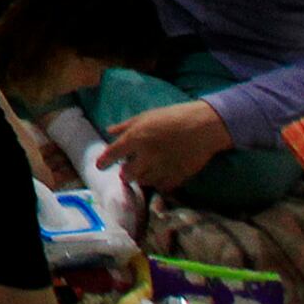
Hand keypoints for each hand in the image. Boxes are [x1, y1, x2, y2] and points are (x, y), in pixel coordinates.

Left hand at [103, 96, 233, 190]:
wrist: (203, 127)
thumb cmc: (172, 117)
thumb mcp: (145, 116)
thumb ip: (125, 126)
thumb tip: (109, 131)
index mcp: (136, 138)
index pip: (112, 154)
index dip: (103, 161)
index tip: (100, 165)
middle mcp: (146, 156)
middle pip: (127, 175)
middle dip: (124, 173)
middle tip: (127, 168)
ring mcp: (162, 168)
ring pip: (143, 182)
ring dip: (140, 177)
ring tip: (144, 170)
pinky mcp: (177, 177)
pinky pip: (161, 187)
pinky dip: (157, 183)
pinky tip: (158, 175)